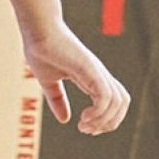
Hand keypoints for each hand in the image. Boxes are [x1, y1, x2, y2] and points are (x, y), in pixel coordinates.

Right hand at [21, 21, 130, 135]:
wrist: (37, 28)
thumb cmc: (40, 49)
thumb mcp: (48, 80)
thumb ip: (57, 98)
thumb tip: (65, 119)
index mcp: (91, 76)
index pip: (114, 100)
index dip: (105, 119)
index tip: (84, 127)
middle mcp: (98, 74)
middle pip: (121, 102)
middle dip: (108, 123)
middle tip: (86, 130)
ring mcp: (96, 71)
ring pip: (118, 101)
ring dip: (104, 121)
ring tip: (84, 124)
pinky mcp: (90, 69)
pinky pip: (106, 97)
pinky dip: (99, 113)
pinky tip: (83, 117)